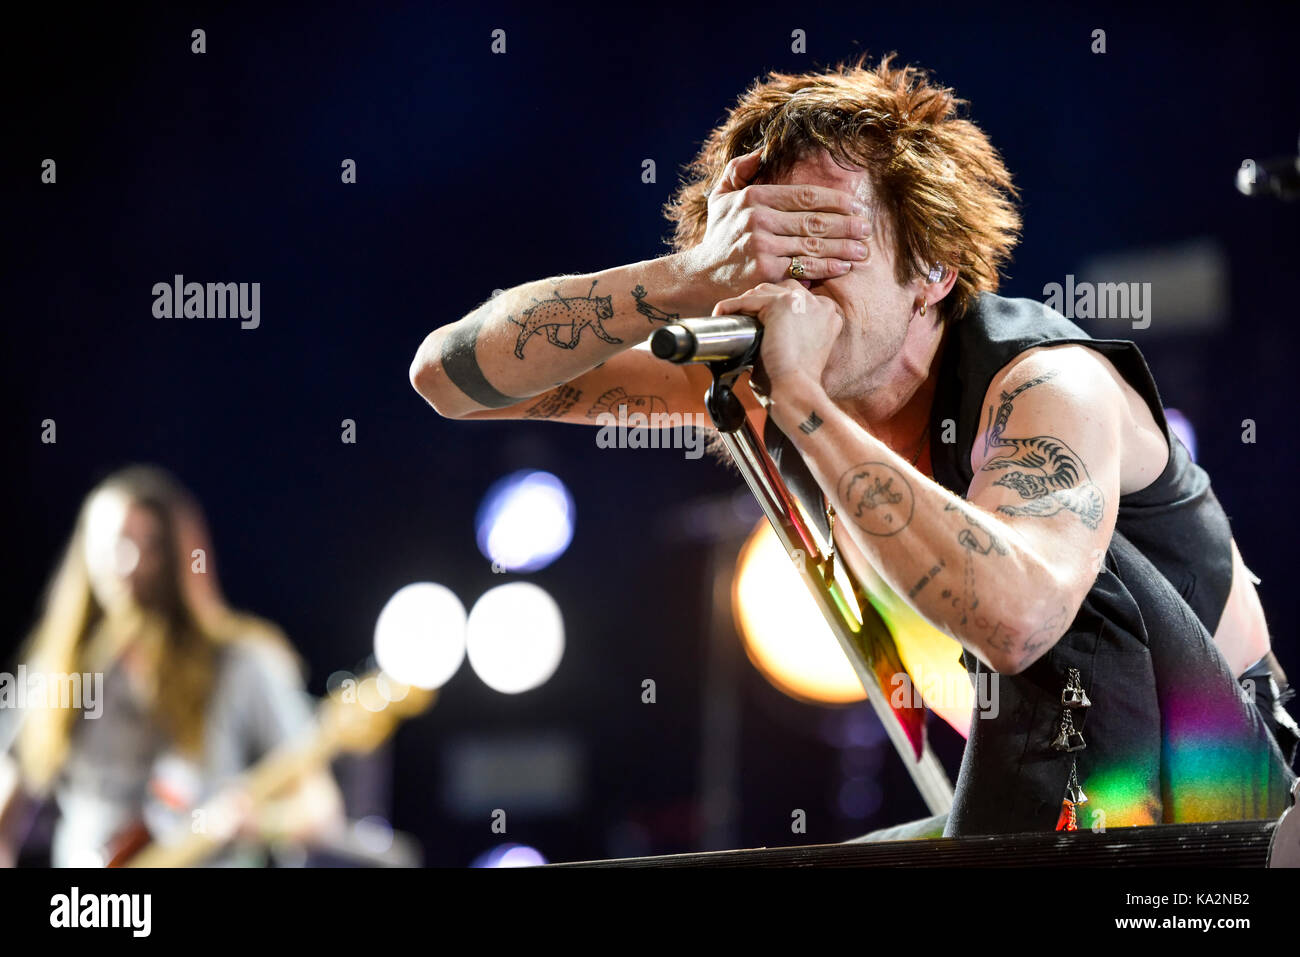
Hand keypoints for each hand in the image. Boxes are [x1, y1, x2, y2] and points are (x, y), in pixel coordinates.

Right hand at [680, 148, 870, 299]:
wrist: (699, 277)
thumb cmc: (718, 236)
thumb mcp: (720, 196)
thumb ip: (738, 169)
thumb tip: (763, 150)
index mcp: (754, 197)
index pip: (805, 196)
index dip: (836, 200)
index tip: (856, 206)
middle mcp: (758, 220)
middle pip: (814, 220)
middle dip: (846, 224)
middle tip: (867, 229)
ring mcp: (762, 247)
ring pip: (813, 244)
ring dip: (843, 247)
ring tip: (863, 249)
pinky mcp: (765, 272)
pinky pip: (804, 268)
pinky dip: (827, 267)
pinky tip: (844, 266)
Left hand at [712, 280, 841, 393]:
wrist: (796, 390)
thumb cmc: (795, 384)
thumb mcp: (800, 353)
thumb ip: (790, 335)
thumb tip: (760, 332)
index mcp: (828, 316)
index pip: (797, 300)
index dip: (776, 309)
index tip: (759, 323)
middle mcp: (820, 304)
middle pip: (781, 290)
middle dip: (760, 302)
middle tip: (742, 321)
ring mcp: (802, 301)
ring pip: (764, 291)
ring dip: (746, 303)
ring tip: (732, 320)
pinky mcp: (782, 304)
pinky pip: (748, 300)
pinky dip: (730, 307)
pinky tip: (720, 314)